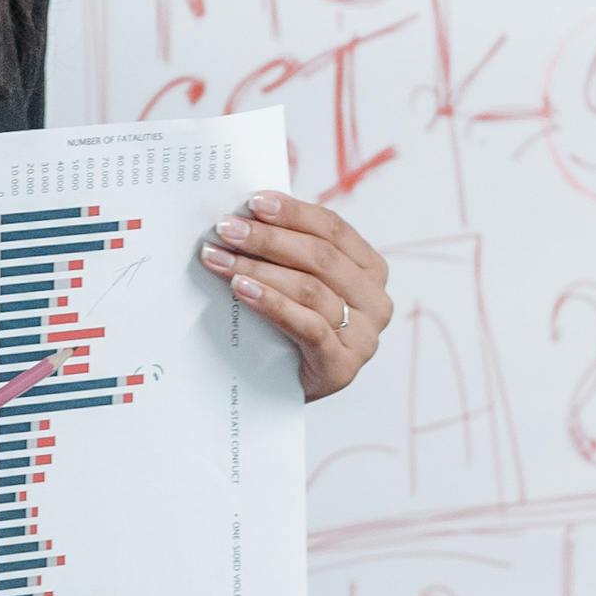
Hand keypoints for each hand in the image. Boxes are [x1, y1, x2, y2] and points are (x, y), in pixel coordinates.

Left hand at [204, 192, 392, 400]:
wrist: (284, 393)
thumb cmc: (290, 330)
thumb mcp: (298, 285)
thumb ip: (289, 253)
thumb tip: (246, 213)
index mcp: (370, 270)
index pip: (333, 229)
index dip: (293, 213)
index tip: (253, 202)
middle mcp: (376, 301)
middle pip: (320, 257)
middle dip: (267, 238)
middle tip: (225, 229)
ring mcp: (364, 336)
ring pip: (310, 289)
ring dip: (258, 268)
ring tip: (220, 259)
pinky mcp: (342, 366)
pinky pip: (307, 326)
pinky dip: (271, 303)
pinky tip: (241, 289)